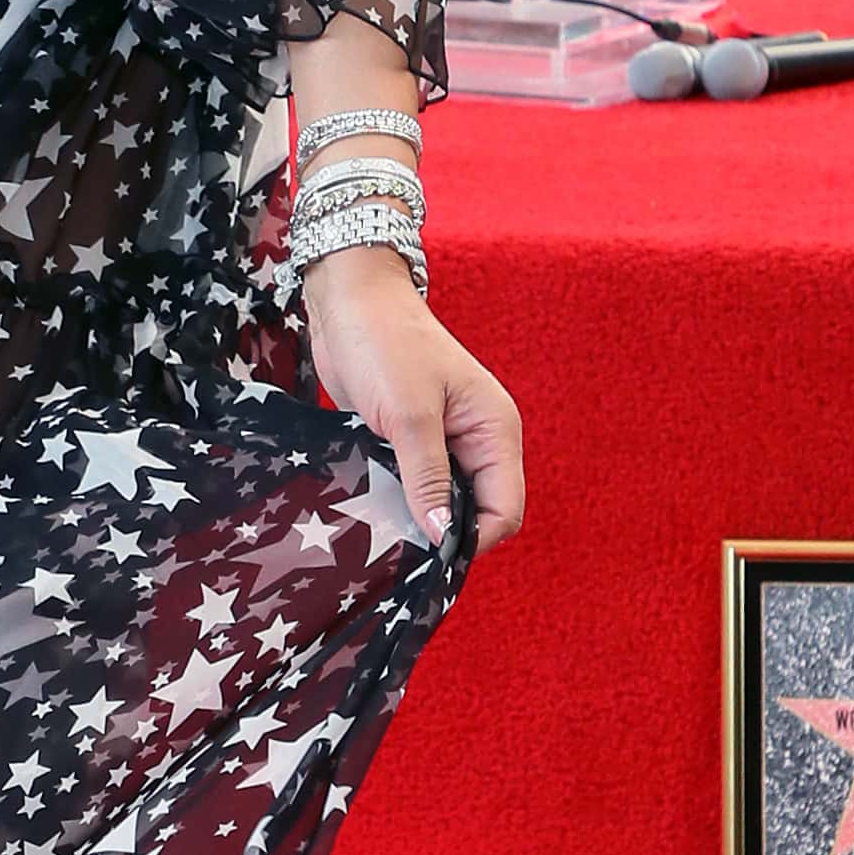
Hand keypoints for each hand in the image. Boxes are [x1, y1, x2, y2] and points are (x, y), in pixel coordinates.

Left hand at [299, 251, 524, 555]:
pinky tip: (370, 508)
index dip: (472, 538)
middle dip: (443, 532)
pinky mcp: (410, 443)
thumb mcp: (408, 414)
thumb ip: (427, 476)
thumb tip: (443, 535)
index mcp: (495, 431)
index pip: (505, 510)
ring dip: (416, 517)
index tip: (428, 552)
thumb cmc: (385, 343)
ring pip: (441, 502)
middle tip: (397, 545)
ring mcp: (444, 443)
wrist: (348, 301)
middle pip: (475, 512)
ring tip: (379, 527)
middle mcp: (477, 441)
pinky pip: (413, 486)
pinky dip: (396, 500)